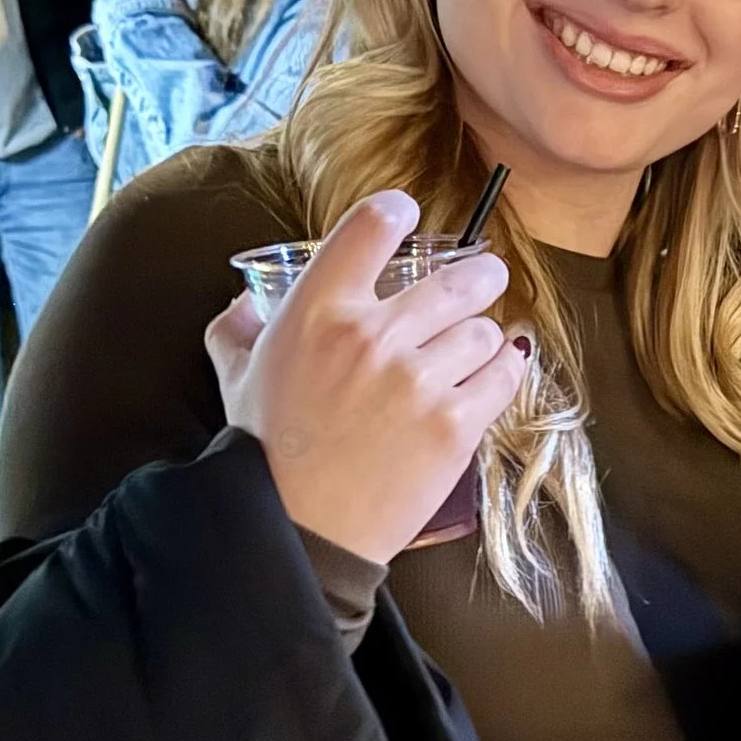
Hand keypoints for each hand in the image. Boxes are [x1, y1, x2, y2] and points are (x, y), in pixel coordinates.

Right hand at [205, 191, 527, 561]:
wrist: (297, 529)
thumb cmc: (265, 451)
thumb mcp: (235, 375)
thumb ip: (238, 326)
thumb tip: (247, 300)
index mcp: (317, 310)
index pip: (371, 225)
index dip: (399, 211)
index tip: (411, 214)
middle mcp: (372, 336)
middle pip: (457, 278)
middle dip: (481, 274)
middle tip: (486, 277)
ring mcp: (417, 381)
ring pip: (485, 329)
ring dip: (483, 336)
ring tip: (474, 348)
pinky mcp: (454, 426)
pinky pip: (504, 375)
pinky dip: (505, 369)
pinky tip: (498, 370)